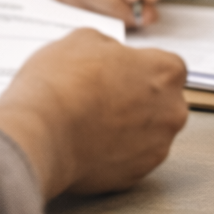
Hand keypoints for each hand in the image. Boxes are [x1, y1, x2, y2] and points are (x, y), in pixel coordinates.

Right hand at [0, 29, 188, 197]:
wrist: (41, 132)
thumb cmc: (61, 85)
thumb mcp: (82, 39)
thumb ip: (109, 45)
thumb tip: (109, 52)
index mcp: (166, 71)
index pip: (166, 66)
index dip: (137, 68)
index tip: (118, 72)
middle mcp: (172, 111)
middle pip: (161, 102)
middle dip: (137, 99)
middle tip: (102, 96)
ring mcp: (158, 146)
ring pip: (148, 133)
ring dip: (127, 128)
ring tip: (91, 121)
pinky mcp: (138, 174)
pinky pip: (131, 159)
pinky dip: (114, 153)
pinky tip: (89, 142)